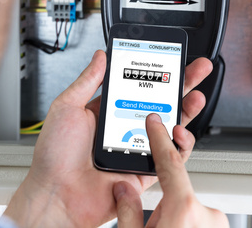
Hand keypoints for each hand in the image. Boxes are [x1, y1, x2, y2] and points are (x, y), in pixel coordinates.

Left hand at [4, 50, 212, 227]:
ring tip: (195, 96)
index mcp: (108, 112)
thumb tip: (101, 56)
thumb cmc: (54, 156)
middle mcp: (125, 128)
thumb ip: (88, 81)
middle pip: (160, 103)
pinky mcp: (144, 171)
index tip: (169, 58)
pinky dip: (179, 144)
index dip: (156, 73)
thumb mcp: (67, 107)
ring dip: (186, 111)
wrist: (55, 194)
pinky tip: (178, 130)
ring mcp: (137, 149)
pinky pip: (169, 157)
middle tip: (197, 69)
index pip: (138, 86)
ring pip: (170, 128)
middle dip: (181, 85)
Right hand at [113, 114, 228, 227]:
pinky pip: (199, 220)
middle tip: (156, 223)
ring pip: (188, 208)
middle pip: (178, 191)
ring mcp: (218, 223)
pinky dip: (187, 226)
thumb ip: (128, 211)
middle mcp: (206, 214)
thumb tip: (123, 191)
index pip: (170, 162)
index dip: (159, 138)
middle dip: (165, 202)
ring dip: (176, 219)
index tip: (155, 121)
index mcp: (184, 210)